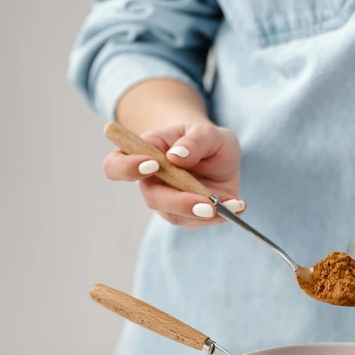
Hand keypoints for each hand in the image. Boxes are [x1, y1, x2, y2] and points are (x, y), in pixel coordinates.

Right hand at [102, 123, 244, 228]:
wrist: (218, 154)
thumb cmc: (204, 139)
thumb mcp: (207, 132)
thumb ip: (194, 140)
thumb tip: (177, 156)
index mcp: (143, 155)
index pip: (116, 165)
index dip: (127, 168)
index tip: (152, 164)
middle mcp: (151, 182)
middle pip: (153, 199)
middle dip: (180, 203)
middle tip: (207, 205)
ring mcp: (169, 202)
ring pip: (177, 216)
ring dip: (205, 214)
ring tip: (234, 203)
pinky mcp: (188, 215)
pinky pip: (199, 222)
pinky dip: (221, 216)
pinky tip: (238, 205)